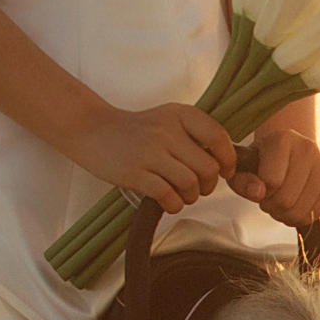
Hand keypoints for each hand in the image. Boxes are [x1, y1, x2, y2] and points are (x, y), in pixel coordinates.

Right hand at [69, 101, 238, 213]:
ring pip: (189, 184)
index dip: (228, 159)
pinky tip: (168, 202)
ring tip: (182, 195)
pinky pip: (167, 196)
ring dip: (191, 197)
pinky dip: (173, 205)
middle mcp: (166, 130)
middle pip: (207, 168)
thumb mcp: (167, 120)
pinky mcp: (134, 173)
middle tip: (199, 188)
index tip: (224, 170)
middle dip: (208, 185)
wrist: (91, 130)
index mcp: (179, 114)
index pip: (218, 136)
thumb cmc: (136, 130)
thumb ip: (194, 134)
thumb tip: (226, 161)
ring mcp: (149, 152)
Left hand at [232, 97, 319, 222]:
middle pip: (286, 200)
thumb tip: (258, 193)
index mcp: (282, 139)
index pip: (271, 182)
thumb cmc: (263, 160)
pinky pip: (313, 216)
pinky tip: (296, 203)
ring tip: (282, 201)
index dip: (259, 192)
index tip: (259, 186)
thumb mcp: (243, 167)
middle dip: (272, 206)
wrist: (291, 152)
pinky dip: (300, 217)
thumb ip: (241, 180)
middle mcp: (308, 148)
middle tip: (269, 198)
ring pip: (300, 212)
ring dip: (285, 214)